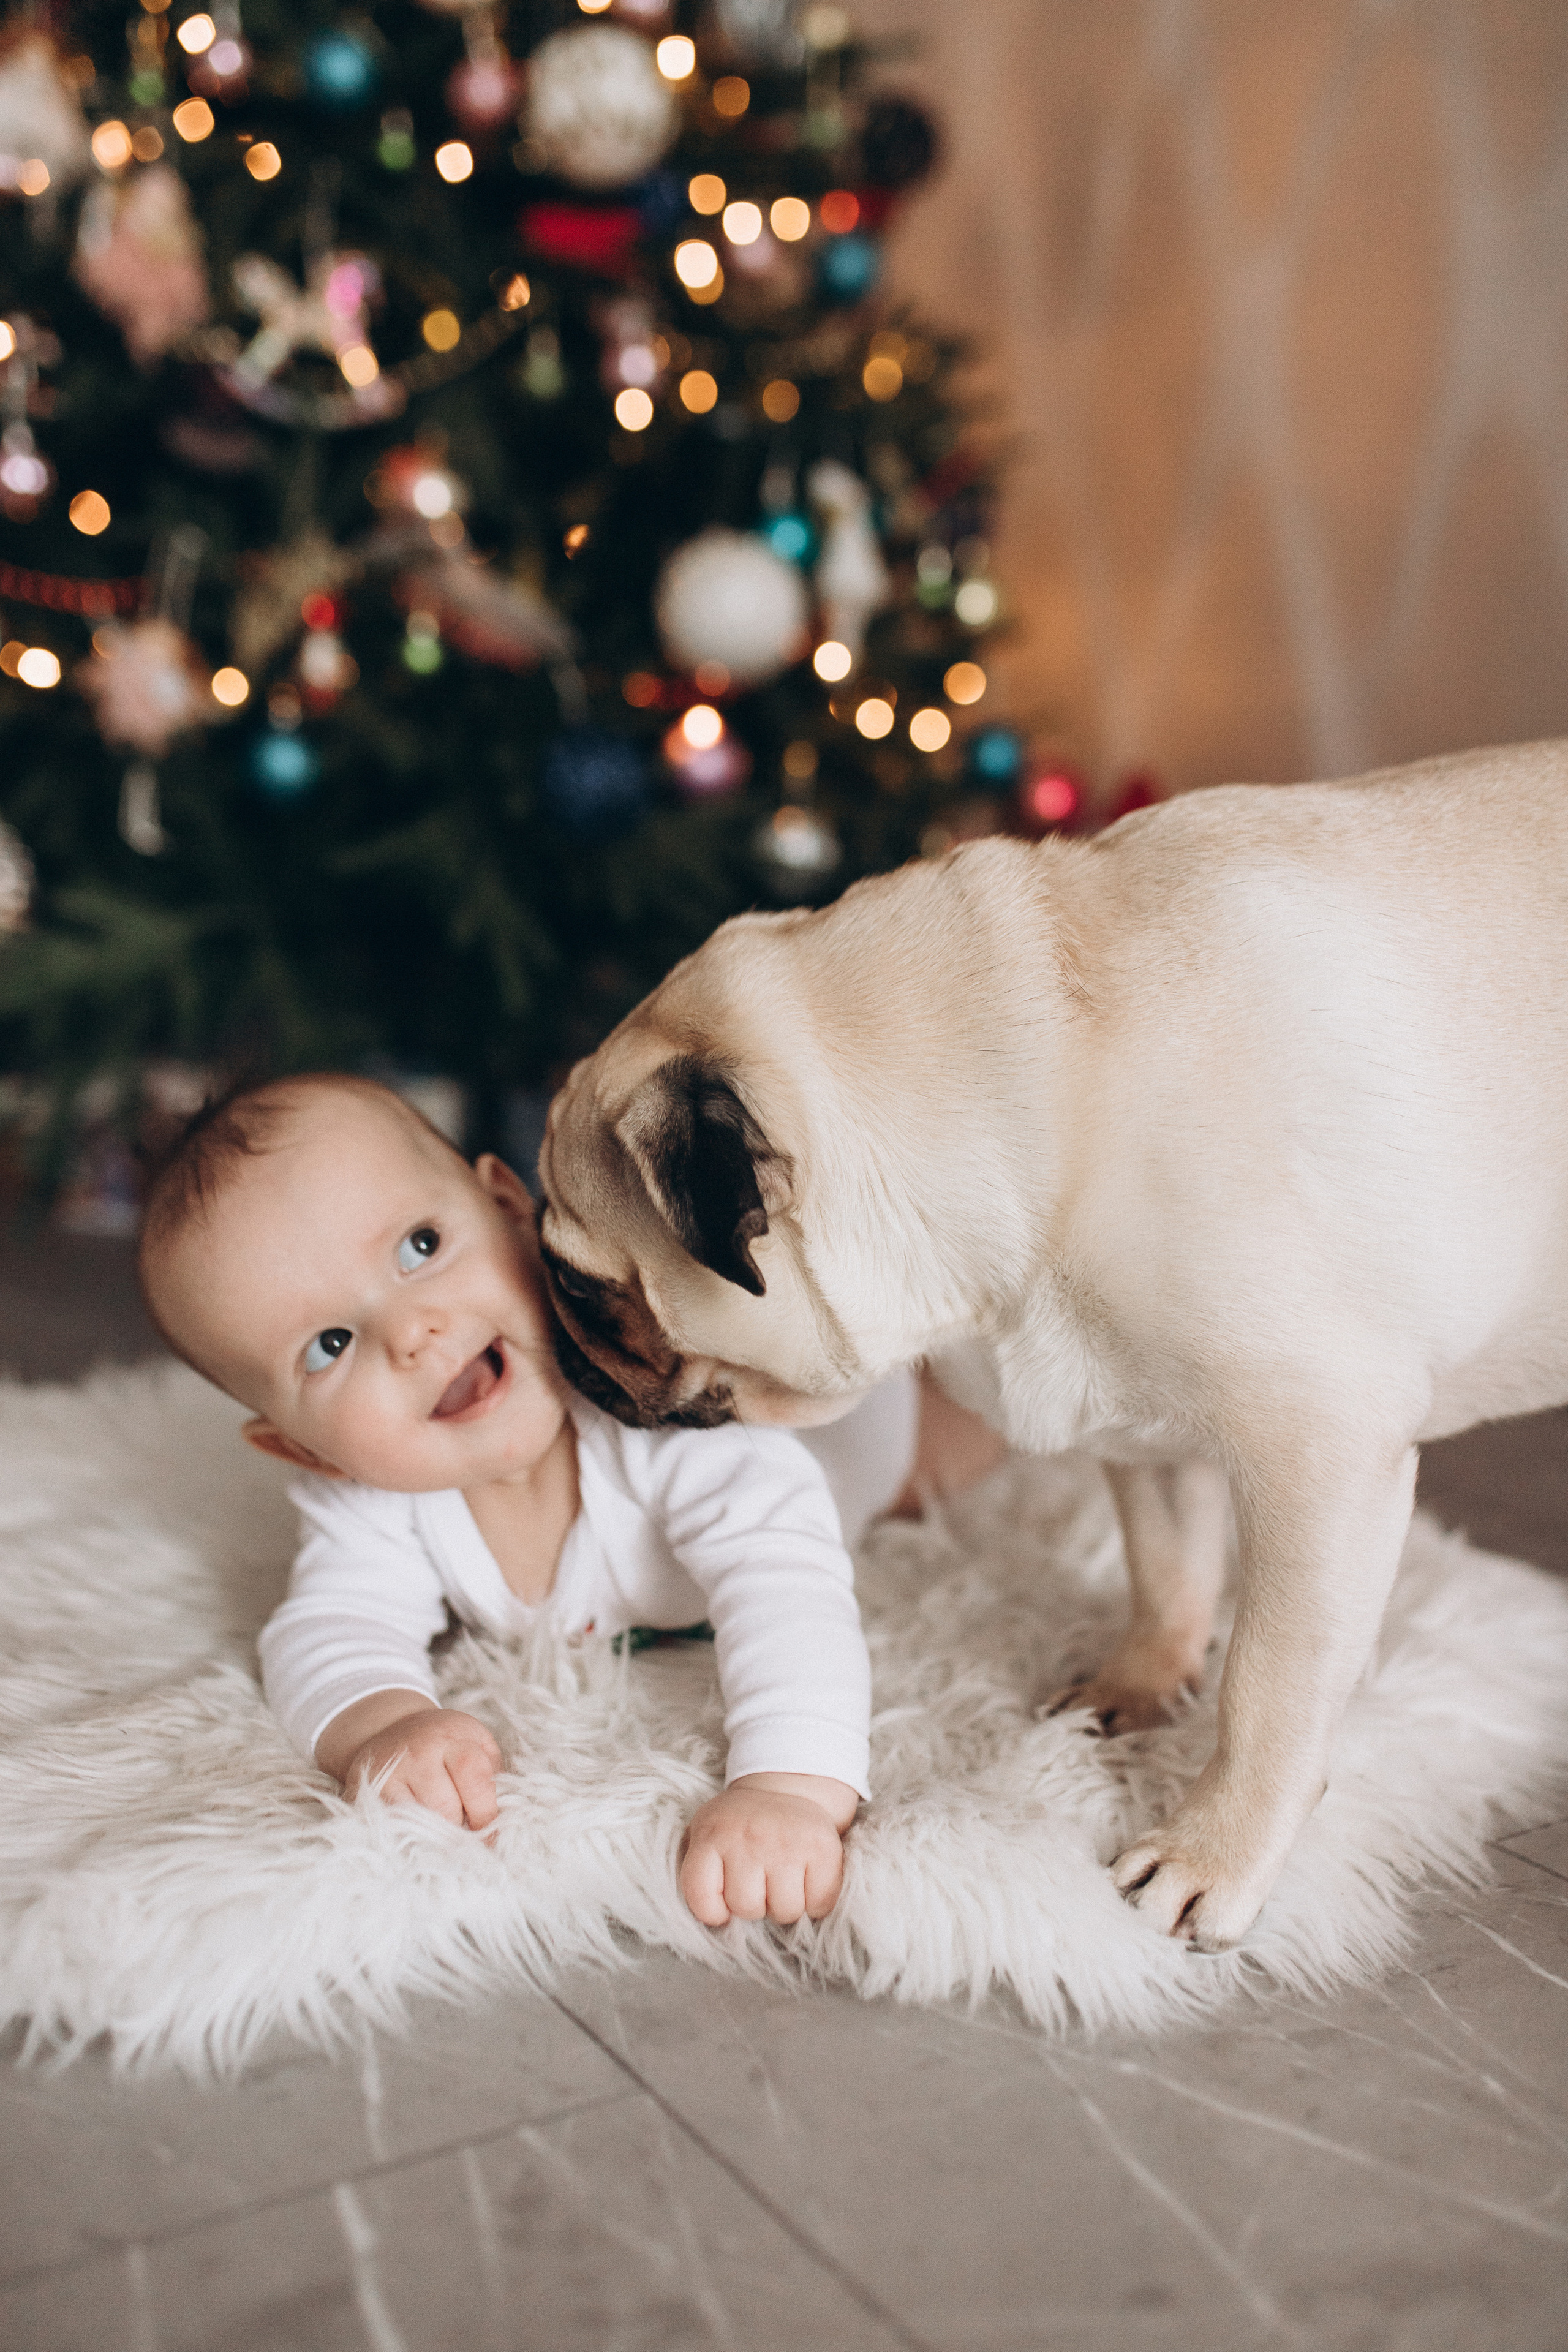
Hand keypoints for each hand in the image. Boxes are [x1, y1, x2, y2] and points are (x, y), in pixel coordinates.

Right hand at [317, 1692, 501, 1831]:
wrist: (392, 1729)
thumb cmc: (446, 1746)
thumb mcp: (476, 1745)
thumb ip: (492, 1777)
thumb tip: (504, 1825)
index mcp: (456, 1734)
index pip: (475, 1777)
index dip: (485, 1813)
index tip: (490, 1838)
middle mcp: (422, 1748)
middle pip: (446, 1806)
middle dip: (459, 1830)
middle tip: (463, 1840)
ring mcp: (393, 1768)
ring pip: (419, 1819)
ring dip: (435, 1836)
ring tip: (442, 1835)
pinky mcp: (370, 1788)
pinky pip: (394, 1824)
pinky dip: (409, 1835)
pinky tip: (418, 1835)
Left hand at [679, 1772, 857, 1926]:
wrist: (786, 1787)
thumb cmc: (741, 1826)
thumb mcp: (707, 1834)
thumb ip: (699, 1871)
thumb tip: (715, 1920)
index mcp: (712, 1835)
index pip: (701, 1896)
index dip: (713, 1911)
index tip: (723, 1902)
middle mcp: (749, 1838)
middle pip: (747, 1908)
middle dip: (755, 1904)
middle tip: (761, 1883)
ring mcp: (787, 1843)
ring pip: (785, 1911)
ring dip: (785, 1905)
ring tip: (783, 1882)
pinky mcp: (823, 1849)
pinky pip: (820, 1904)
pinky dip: (817, 1902)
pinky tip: (808, 1881)